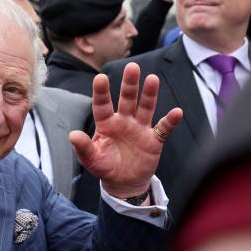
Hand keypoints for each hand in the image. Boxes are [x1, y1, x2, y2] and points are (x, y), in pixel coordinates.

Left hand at [70, 63, 182, 198]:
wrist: (124, 183)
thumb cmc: (105, 167)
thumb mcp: (92, 159)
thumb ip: (83, 147)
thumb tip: (72, 135)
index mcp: (106, 123)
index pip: (103, 105)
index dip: (102, 92)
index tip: (101, 78)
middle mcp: (124, 121)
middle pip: (127, 99)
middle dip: (130, 84)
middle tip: (132, 66)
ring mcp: (140, 128)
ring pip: (145, 107)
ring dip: (149, 94)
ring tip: (152, 79)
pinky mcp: (154, 140)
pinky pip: (163, 128)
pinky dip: (170, 121)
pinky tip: (177, 112)